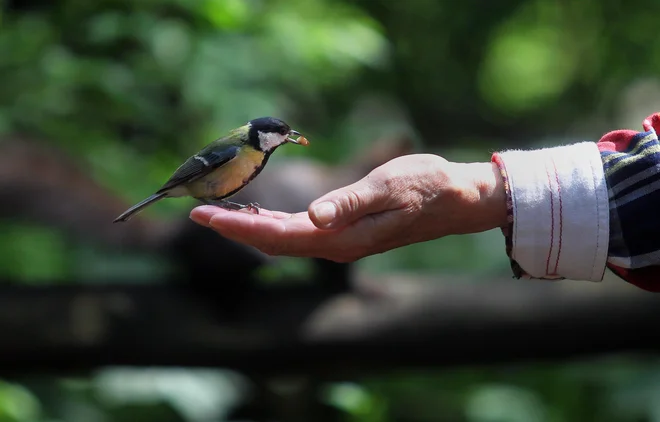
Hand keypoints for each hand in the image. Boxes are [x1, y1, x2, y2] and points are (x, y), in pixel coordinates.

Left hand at [189, 154, 506, 261]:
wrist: (454, 200)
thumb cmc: (426, 186)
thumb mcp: (389, 187)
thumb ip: (350, 203)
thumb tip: (314, 217)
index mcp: (341, 237)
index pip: (278, 236)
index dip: (239, 227)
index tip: (204, 216)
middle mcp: (336, 245)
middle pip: (273, 242)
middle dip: (234, 229)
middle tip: (197, 213)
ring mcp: (340, 241)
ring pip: (283, 239)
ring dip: (250, 228)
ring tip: (220, 214)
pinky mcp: (345, 232)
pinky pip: (299, 233)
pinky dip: (273, 224)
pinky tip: (261, 214)